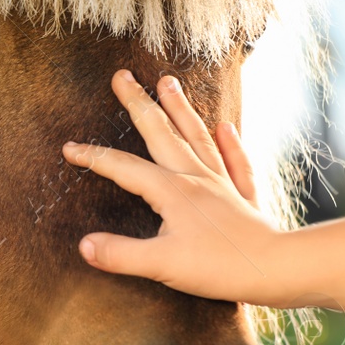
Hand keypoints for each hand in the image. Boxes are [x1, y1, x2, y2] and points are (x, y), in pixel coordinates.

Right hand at [62, 70, 287, 305]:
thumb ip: (119, 254)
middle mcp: (194, 178)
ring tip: (168, 82)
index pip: (123, 168)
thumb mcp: (160, 265)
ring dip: (180, 109)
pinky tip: (226, 126)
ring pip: (196, 137)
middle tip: (122, 76)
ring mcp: (221, 183)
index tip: (69, 148)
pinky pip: (236, 163)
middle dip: (138, 103)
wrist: (275, 269)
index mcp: (171, 191)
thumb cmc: (218, 267)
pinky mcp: (243, 197)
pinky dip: (231, 143)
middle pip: (160, 133)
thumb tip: (83, 245)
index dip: (93, 158)